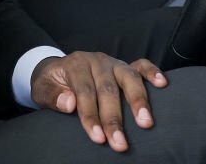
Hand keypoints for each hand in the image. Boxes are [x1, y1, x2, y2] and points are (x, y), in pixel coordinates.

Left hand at [31, 52, 166, 151]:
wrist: (57, 69)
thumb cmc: (52, 84)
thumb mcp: (42, 89)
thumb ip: (52, 96)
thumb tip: (69, 104)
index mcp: (75, 65)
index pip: (84, 91)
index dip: (91, 115)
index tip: (98, 137)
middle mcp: (96, 61)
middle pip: (108, 89)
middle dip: (114, 118)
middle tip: (120, 143)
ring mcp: (113, 62)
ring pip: (128, 77)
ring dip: (138, 100)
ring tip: (146, 123)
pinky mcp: (125, 65)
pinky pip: (142, 64)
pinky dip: (153, 72)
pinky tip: (163, 84)